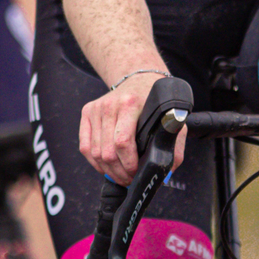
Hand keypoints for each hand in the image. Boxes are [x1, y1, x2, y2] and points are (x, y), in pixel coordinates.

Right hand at [77, 68, 187, 186]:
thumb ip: (173, 144)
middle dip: (119, 172)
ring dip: (107, 170)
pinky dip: (95, 163)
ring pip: (94, 152)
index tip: (136, 172)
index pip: (122, 142)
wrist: (138, 79)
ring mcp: (95, 109)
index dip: (129, 163)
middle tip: (129, 179)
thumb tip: (168, 171)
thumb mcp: (170, 118)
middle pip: (107, 151)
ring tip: (120, 175)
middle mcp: (109, 105)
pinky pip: (85, 147)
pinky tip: (106, 168)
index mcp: (130, 104)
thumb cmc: (154, 101)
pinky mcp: (87, 113)